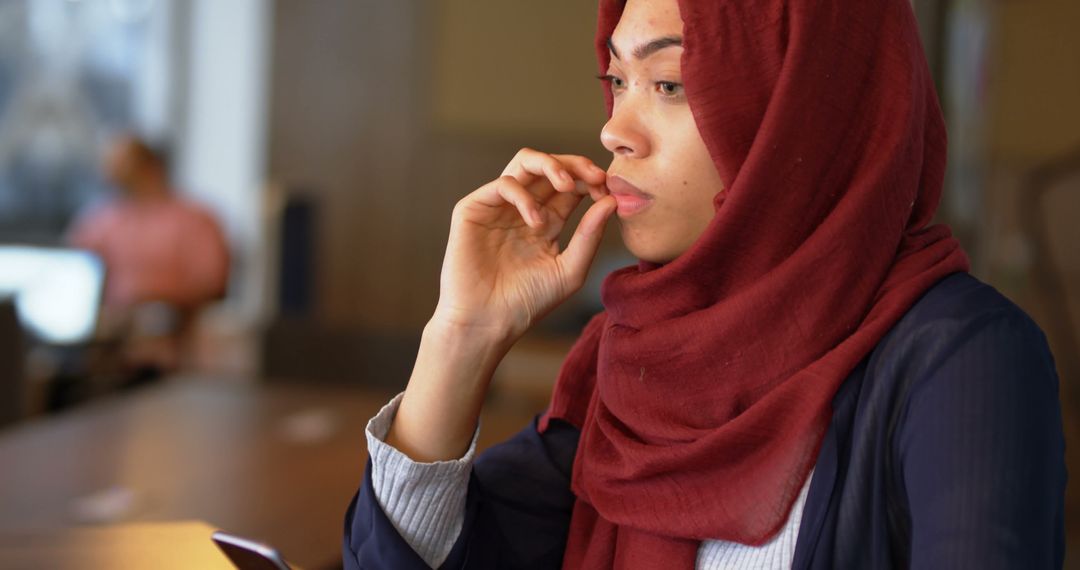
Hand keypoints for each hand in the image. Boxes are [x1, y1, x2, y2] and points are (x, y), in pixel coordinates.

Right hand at [432, 148, 615, 345]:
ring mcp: (498, 206)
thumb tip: (612, 201)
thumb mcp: (569, 270)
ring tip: (568, 186)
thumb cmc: (527, 303)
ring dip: (551, 165)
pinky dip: (524, 196)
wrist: (487, 323)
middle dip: (576, 164)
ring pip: (525, 163)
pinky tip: (535, 222)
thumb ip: (589, 236)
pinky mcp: (474, 209)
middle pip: (550, 166)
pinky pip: (503, 184)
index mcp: (546, 221)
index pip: (571, 186)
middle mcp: (522, 208)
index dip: (591, 181)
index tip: (608, 190)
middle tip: (595, 177)